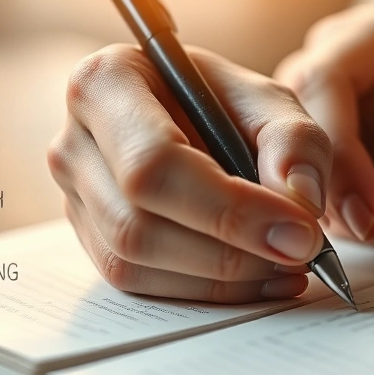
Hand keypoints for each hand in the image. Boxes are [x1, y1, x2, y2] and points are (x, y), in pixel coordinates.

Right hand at [50, 44, 332, 301]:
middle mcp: (73, 141)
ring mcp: (74, 196)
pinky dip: (206, 291)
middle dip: (228, 251)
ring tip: (288, 266)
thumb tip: (299, 205)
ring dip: (221, 279)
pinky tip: (259, 278)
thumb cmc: (227, 103)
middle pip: (136, 223)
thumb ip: (294, 143)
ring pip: (133, 261)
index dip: (228, 207)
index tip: (298, 230)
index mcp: (107, 83)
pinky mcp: (90, 240)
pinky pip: (138, 283)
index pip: (154, 162)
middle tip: (300, 254)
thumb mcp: (271, 103)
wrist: (194, 119)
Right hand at [275, 5, 373, 252]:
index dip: (331, 145)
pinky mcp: (354, 175)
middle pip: (299, 133)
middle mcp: (349, 78)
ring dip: (362, 221)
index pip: (325, 78)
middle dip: (331, 194)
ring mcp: (347, 129)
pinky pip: (343, 210)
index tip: (364, 206)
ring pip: (315, 180)